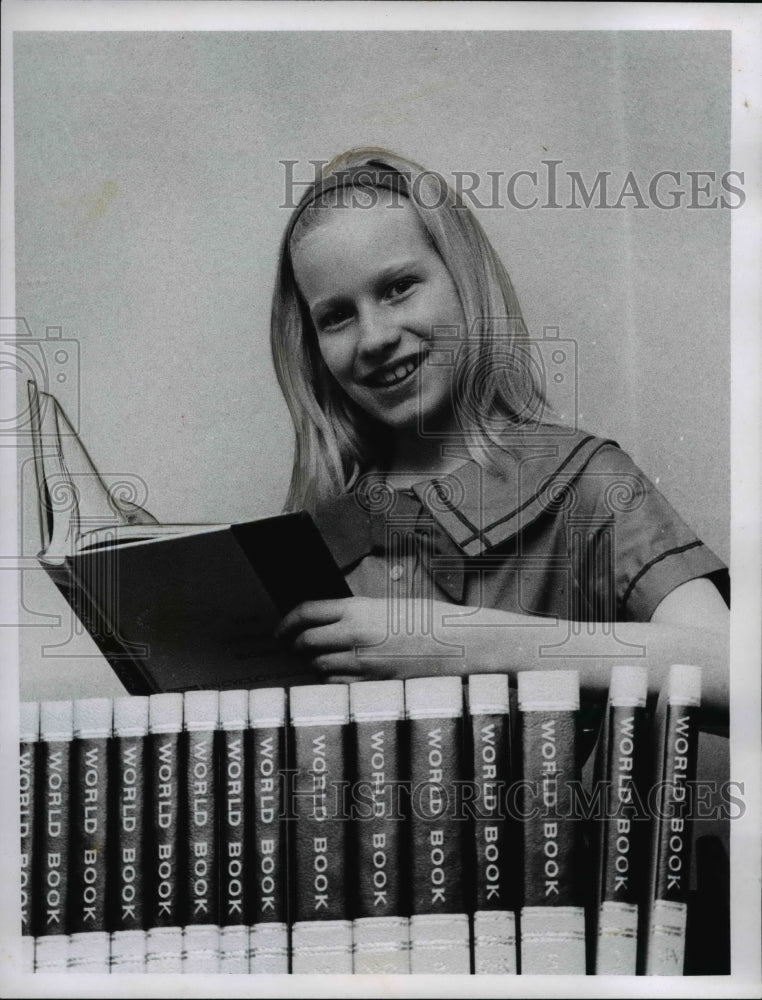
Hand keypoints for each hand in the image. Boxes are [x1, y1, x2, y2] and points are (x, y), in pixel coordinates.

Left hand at [276, 597, 466, 681]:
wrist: (460, 644)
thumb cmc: (429, 621)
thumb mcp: (387, 607)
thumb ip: (355, 615)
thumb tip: (327, 624)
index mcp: (357, 609)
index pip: (306, 613)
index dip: (286, 622)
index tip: (281, 630)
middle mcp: (355, 635)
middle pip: (305, 642)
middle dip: (294, 645)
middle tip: (292, 647)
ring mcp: (363, 663)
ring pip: (319, 666)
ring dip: (314, 664)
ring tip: (321, 659)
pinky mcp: (373, 685)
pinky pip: (339, 685)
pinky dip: (333, 680)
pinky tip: (342, 674)